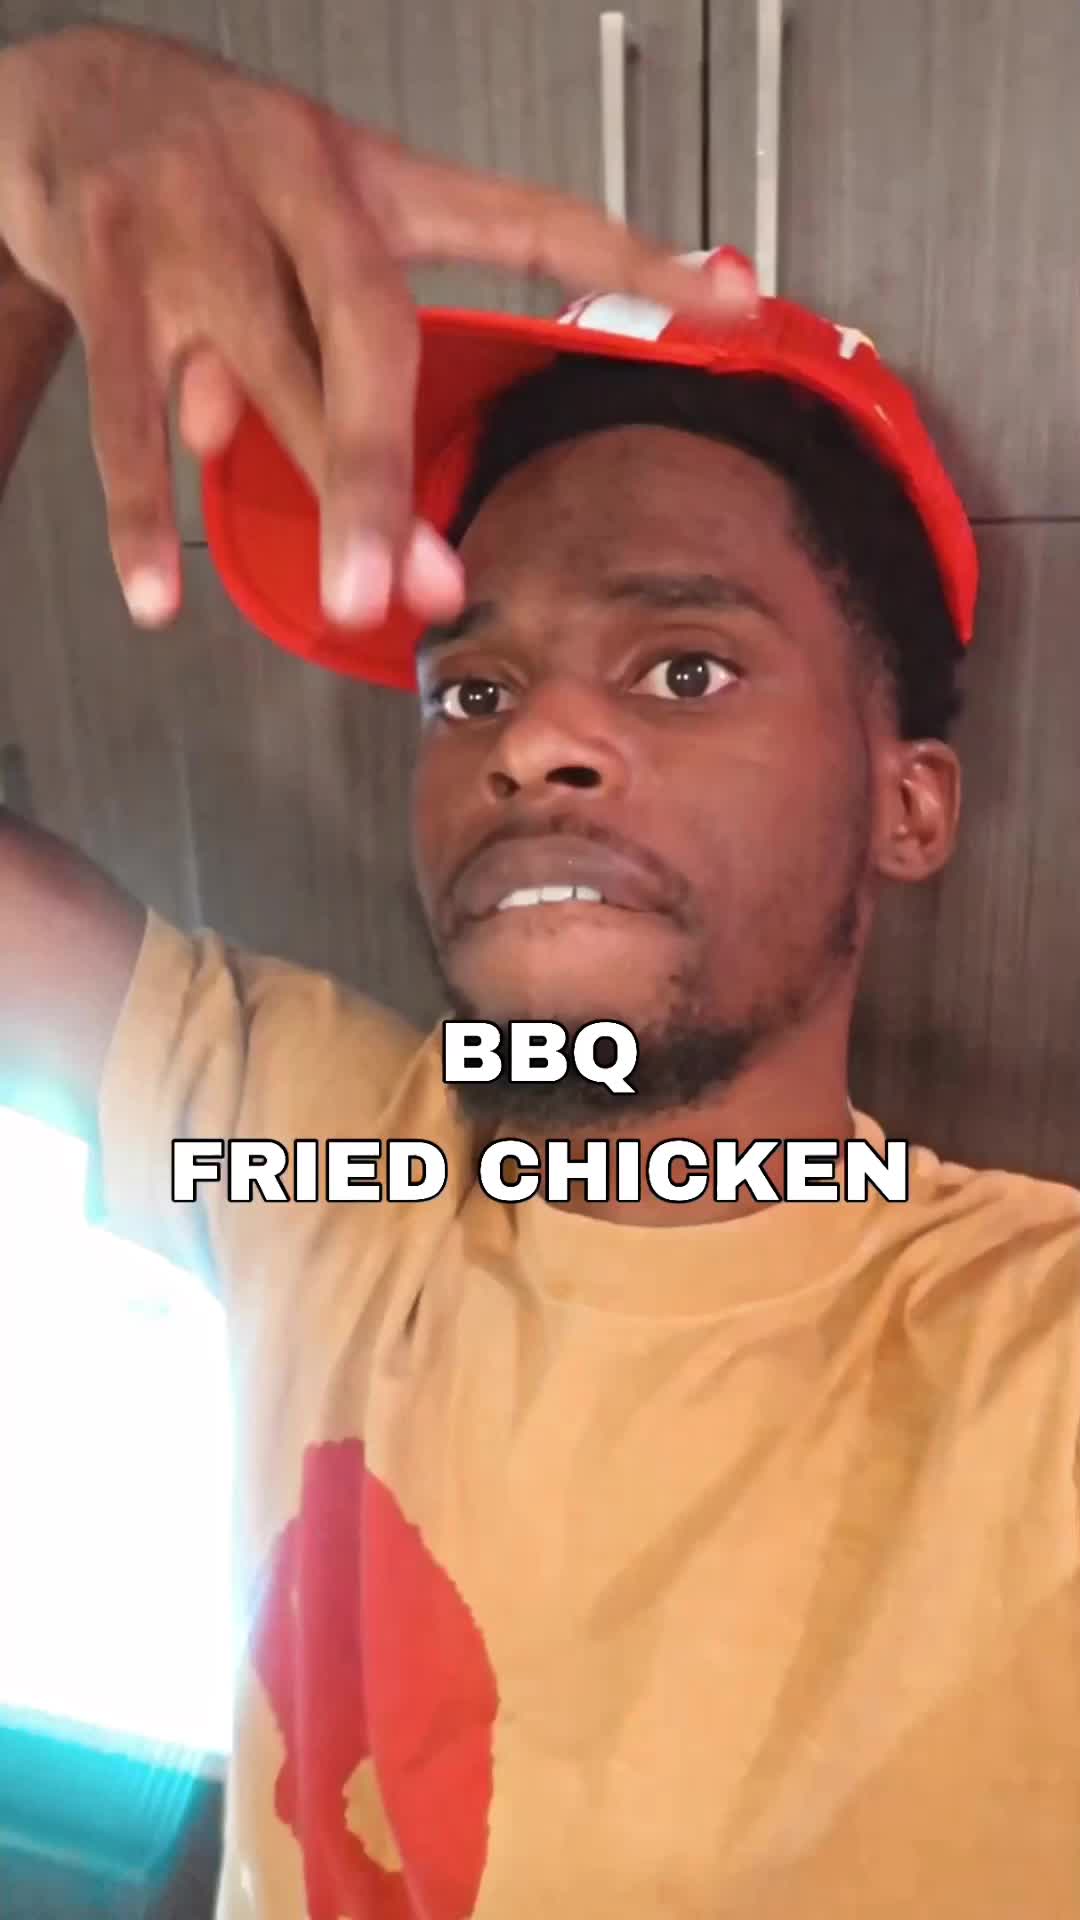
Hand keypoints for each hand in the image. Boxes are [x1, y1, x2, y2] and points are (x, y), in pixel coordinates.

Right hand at [0, 23, 755, 630]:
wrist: (67, 92)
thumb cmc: (214, 177)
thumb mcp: (305, 244)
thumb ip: (327, 367)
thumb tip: (327, 489)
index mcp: (378, 181)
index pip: (526, 215)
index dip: (631, 259)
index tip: (729, 302)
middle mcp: (301, 184)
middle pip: (374, 333)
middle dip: (403, 469)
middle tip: (435, 583)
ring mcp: (199, 216)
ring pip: (271, 372)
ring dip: (320, 494)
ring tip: (353, 596)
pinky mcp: (104, 253)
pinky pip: (128, 405)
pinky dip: (142, 509)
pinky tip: (157, 589)